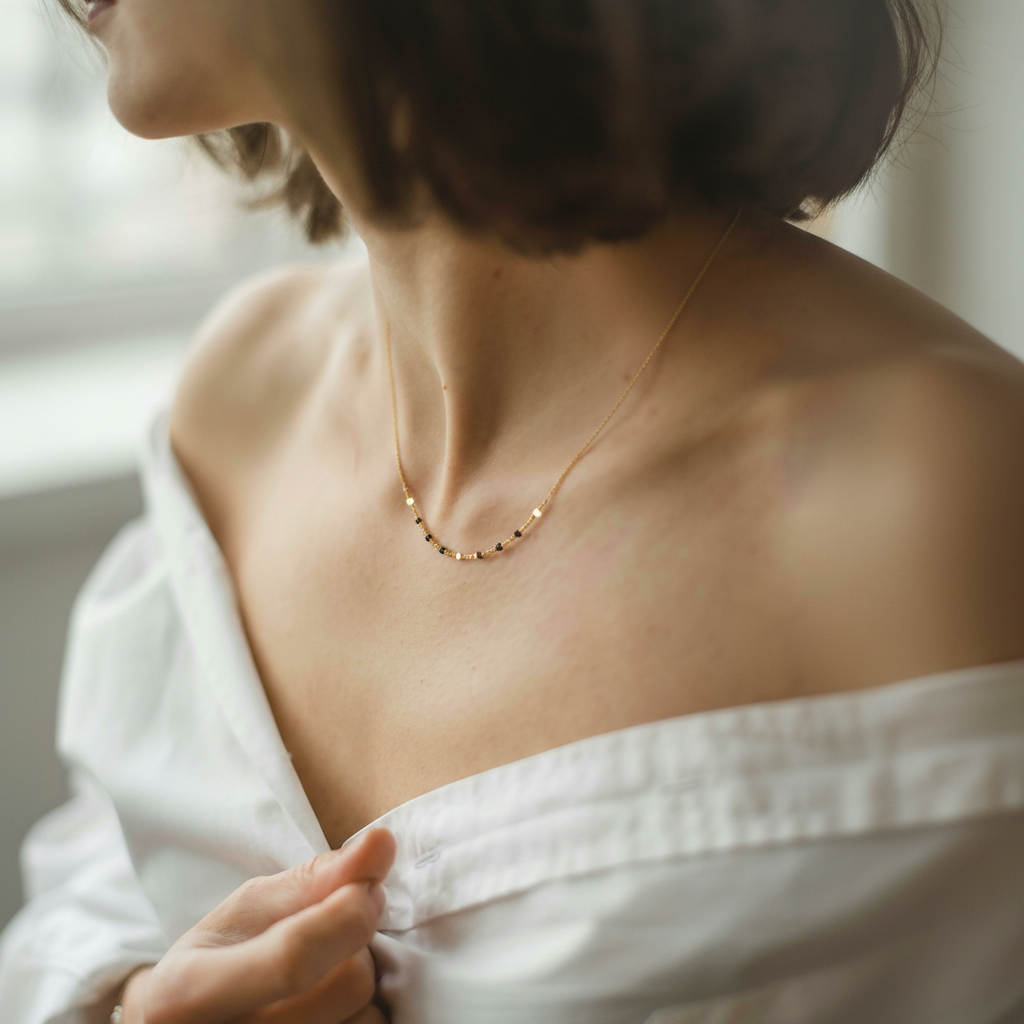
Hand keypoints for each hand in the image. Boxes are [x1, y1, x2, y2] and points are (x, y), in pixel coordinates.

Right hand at [120, 828, 395, 1023]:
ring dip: (364, 981)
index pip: (295, 958)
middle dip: (358, 943)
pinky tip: (330, 1004)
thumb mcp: (248, 910)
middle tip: (336, 929)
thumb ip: (316, 878)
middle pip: (349, 983)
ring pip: (370, 1015)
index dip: (348, 914)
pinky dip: (364, 1012)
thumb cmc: (219, 959)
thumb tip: (383, 842)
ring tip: (323, 976)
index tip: (367, 884)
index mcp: (189, 995)